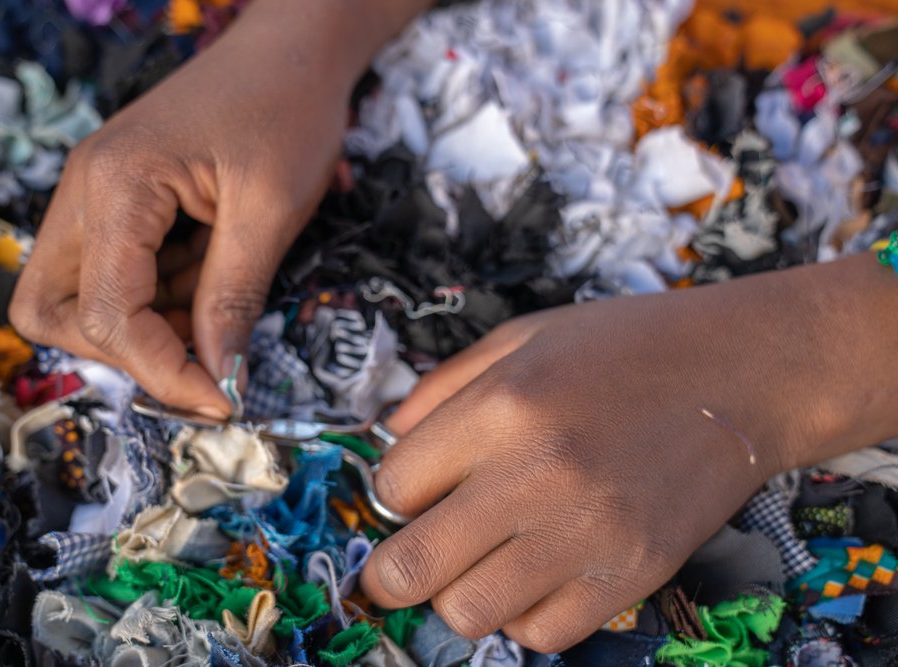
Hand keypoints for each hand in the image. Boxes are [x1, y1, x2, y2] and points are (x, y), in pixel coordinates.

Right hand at [10, 0, 428, 415]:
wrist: (292, 51)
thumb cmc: (287, 110)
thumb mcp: (270, 212)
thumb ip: (232, 300)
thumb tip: (219, 381)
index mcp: (115, 186)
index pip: (107, 315)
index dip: (164, 371)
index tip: (221, 400)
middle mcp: (86, 191)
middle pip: (52, 310)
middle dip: (119, 351)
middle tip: (195, 358)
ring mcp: (97, 194)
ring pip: (77, 297)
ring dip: (143, 326)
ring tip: (215, 309)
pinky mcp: (121, 201)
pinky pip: (115, 273)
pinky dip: (158, 298)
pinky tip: (210, 280)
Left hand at [361, 255, 897, 652]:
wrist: (742, 371)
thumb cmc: (626, 346)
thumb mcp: (521, 337)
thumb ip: (442, 388)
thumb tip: (389, 442)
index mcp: (501, 408)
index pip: (392, 486)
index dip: (391, 494)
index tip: (411, 492)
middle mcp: (536, 476)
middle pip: (411, 567)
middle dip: (391, 570)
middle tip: (404, 559)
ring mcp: (587, 533)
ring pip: (469, 612)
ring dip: (459, 592)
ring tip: (482, 560)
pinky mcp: (633, 574)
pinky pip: (543, 633)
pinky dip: (525, 614)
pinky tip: (537, 573)